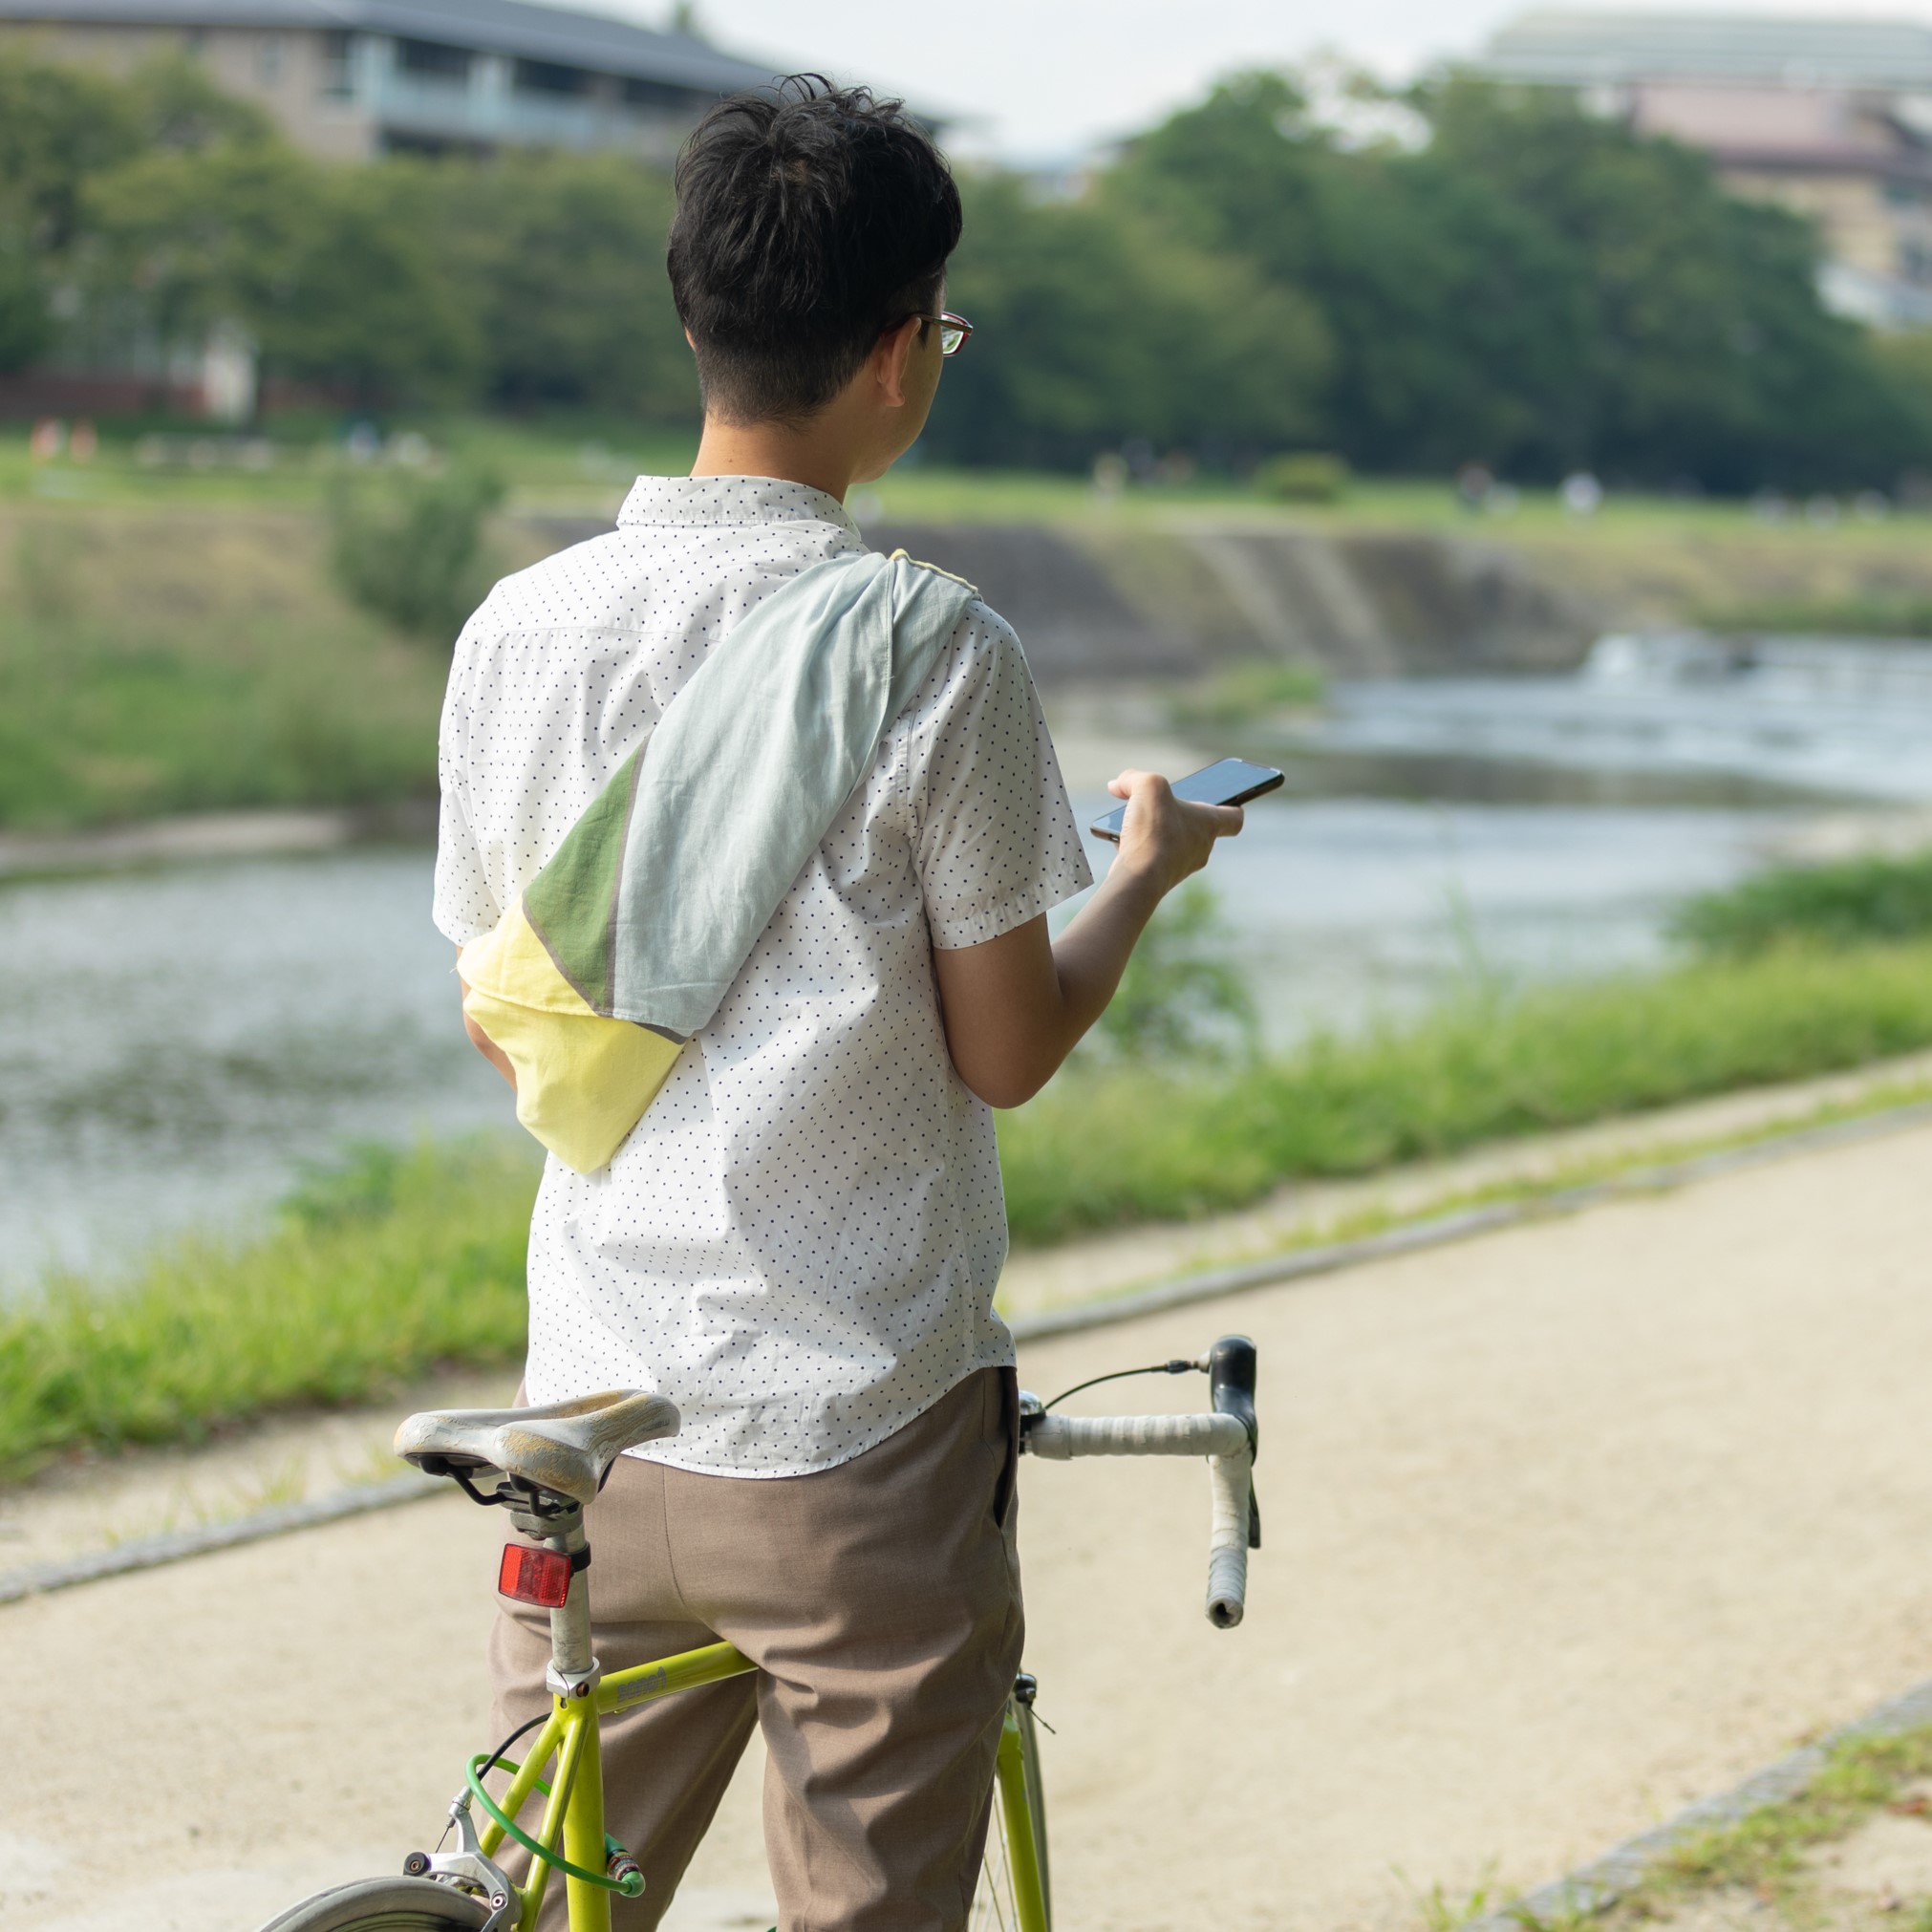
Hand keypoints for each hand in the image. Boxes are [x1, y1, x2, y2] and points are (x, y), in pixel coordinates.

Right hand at [1105, 768, 1243, 899]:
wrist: (1139, 877)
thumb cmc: (1154, 830)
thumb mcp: (1148, 785)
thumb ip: (1135, 778)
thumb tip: (1117, 784)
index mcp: (1209, 824)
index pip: (1235, 817)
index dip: (1231, 804)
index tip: (1222, 798)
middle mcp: (1200, 846)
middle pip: (1195, 825)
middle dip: (1174, 811)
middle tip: (1155, 801)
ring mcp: (1181, 865)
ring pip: (1170, 840)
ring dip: (1152, 828)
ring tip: (1129, 818)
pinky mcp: (1160, 877)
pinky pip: (1151, 855)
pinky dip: (1137, 846)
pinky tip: (1121, 838)